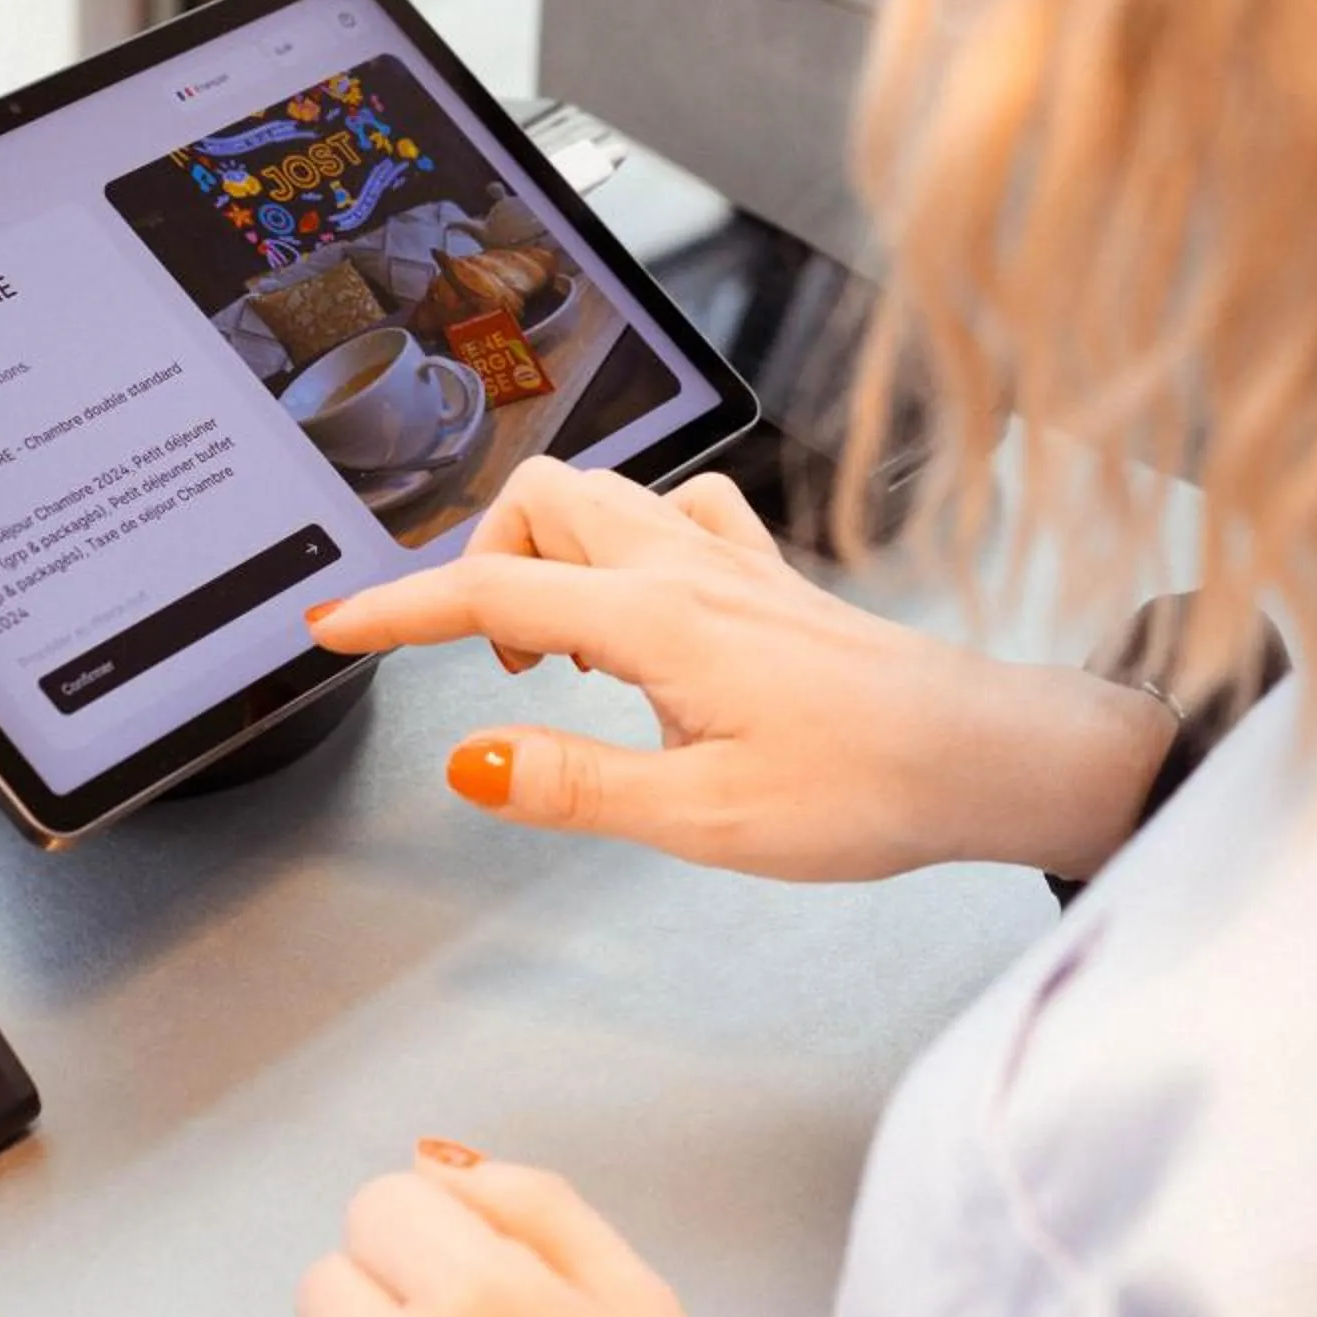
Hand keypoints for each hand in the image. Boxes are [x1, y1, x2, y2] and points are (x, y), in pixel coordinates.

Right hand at [305, 457, 1174, 881]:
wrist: (985, 756)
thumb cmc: (868, 787)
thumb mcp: (703, 816)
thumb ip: (576, 784)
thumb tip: (470, 760)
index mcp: (656, 621)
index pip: (491, 597)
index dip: (397, 610)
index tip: (331, 629)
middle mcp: (687, 569)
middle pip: (537, 505)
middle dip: (476, 565)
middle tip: (472, 664)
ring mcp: (731, 563)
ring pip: (601, 499)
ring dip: (545, 553)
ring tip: (546, 656)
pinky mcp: (768, 578)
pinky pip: (675, 515)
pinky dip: (625, 545)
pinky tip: (638, 611)